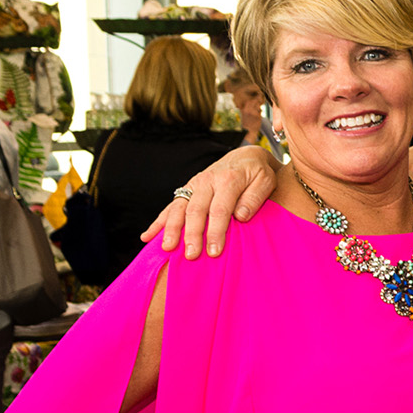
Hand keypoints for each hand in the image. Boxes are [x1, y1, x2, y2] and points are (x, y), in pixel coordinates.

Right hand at [143, 146, 281, 258]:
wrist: (245, 157)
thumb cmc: (258, 174)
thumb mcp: (266, 181)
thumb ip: (255, 197)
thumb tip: (240, 216)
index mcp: (228, 180)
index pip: (220, 209)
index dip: (215, 231)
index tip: (214, 251)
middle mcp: (207, 181)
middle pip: (196, 210)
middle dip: (192, 234)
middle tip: (191, 255)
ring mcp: (194, 185)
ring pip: (179, 208)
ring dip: (171, 229)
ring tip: (167, 248)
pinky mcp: (186, 190)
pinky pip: (171, 207)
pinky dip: (158, 222)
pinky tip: (147, 236)